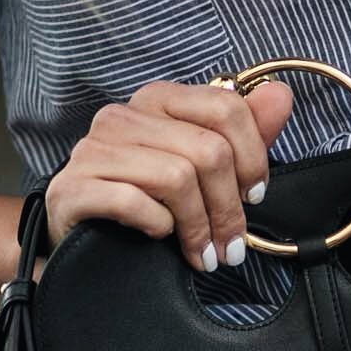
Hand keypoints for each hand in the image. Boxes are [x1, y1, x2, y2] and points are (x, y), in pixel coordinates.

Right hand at [44, 79, 294, 268]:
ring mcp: (92, 149)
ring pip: (176, 177)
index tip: (254, 196)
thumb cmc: (150, 205)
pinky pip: (134, 201)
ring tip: (203, 255)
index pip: (226, 108)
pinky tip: (157, 237)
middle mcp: (122, 116)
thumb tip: (280, 95)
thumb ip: (244, 133)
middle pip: (208, 151)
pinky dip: (157, 226)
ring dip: (198, 226)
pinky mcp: (71, 188)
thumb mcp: (204, 169)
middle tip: (231, 246)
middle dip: (229, 208)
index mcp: (158, 100)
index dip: (253, 158)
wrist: (83, 246)